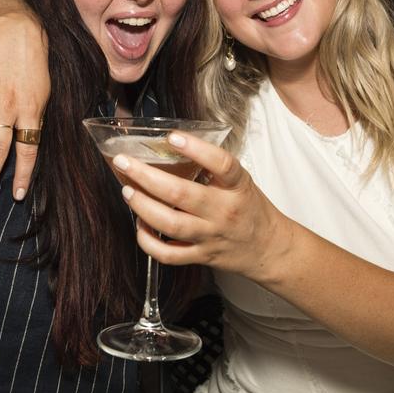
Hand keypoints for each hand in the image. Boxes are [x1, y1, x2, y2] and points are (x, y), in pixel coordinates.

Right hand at [0, 13, 49, 201]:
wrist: (20, 30)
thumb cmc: (35, 66)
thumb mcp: (45, 94)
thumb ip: (35, 120)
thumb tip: (28, 148)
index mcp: (33, 110)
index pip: (28, 149)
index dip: (22, 174)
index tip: (16, 195)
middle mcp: (11, 105)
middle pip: (0, 146)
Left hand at [112, 131, 288, 283]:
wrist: (268, 248)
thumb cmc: (249, 208)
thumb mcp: (239, 181)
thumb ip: (211, 167)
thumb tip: (170, 144)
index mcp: (236, 186)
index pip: (221, 164)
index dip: (196, 149)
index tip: (172, 136)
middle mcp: (223, 211)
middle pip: (181, 194)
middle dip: (146, 177)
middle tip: (124, 162)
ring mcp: (211, 236)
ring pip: (170, 224)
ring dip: (143, 206)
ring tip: (127, 190)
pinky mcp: (201, 256)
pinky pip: (169, 254)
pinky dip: (148, 241)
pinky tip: (140, 225)